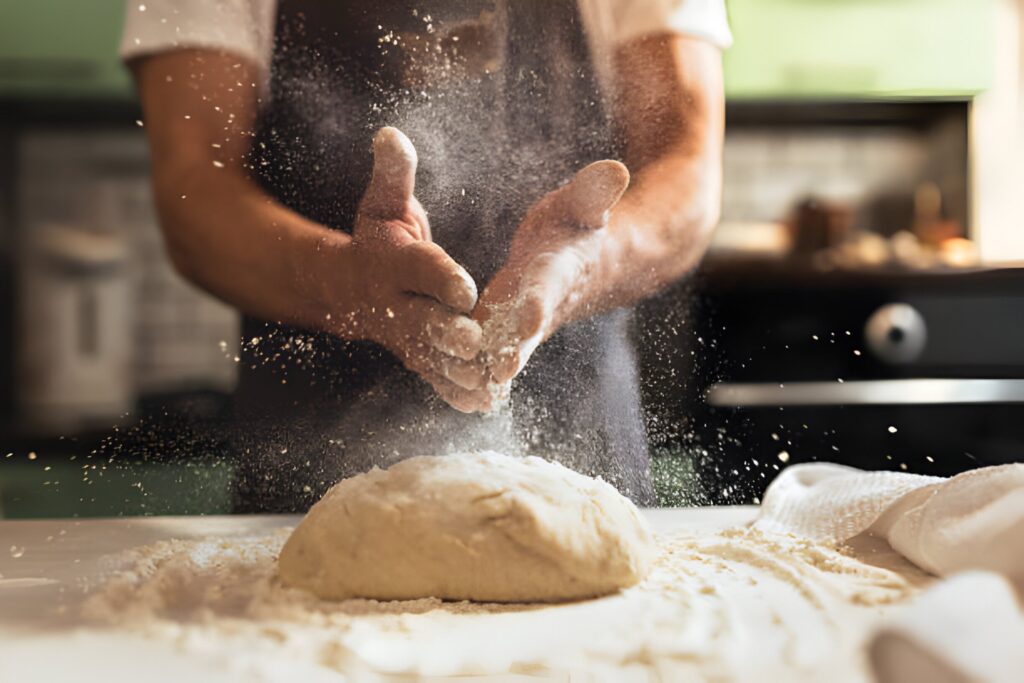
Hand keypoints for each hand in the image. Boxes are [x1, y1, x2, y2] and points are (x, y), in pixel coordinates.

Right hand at [326, 127, 491, 411]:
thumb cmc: (377, 239)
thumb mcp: (383, 204)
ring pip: (431, 357)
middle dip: (447, 332)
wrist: (347, 289)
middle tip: (476, 341)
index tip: (465, 286)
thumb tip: (390, 133)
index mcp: (393, 263)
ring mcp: (404, 336)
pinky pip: (433, 377)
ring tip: (486, 380)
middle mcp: (396, 304)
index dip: (440, 277)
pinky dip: (453, 391)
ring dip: (456, 370)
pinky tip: (481, 403)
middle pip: (423, 320)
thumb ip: (393, 175)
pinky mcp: (414, 358)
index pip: (419, 269)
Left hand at [475, 160, 630, 393]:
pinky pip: (494, 354)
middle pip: (528, 330)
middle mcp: (543, 303)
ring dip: (491, 369)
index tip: (530, 317)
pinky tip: (461, 396)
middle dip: (516, 350)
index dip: (540, 301)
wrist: (588, 263)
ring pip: (508, 349)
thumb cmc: (577, 225)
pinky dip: (481, 374)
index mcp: (559, 269)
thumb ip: (593, 191)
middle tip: (499, 372)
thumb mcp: (583, 204)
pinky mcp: (507, 332)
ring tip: (472, 391)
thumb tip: (617, 169)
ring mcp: (525, 323)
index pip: (550, 285)